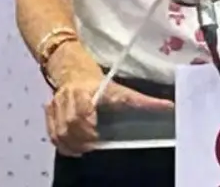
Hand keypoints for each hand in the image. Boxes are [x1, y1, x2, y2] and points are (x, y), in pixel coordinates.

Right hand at [45, 66, 173, 156]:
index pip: (86, 109)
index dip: (90, 125)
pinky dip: (63, 144)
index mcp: (89, 89)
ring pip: (61, 130)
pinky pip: (53, 133)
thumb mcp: (122, 90)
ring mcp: (58, 103)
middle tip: (95, 145)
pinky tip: (74, 148)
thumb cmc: (101, 84)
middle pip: (71, 123)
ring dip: (73, 144)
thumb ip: (143, 102)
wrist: (73, 70)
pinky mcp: (50, 110)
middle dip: (83, 138)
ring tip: (86, 148)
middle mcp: (71, 95)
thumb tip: (169, 107)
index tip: (97, 137)